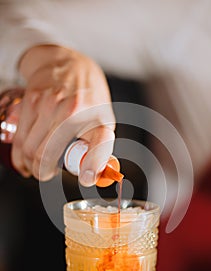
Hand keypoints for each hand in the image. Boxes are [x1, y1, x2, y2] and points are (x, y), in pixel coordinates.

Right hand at [12, 45, 114, 185]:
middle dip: (44, 173)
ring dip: (30, 166)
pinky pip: (20, 139)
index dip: (92, 167)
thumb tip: (93, 176)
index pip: (98, 146)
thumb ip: (100, 148)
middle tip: (46, 174)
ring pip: (29, 150)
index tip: (86, 178)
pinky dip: (20, 156)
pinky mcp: (31, 101)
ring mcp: (49, 105)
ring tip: (36, 167)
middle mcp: (73, 111)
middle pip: (48, 156)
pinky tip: (25, 160)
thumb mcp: (103, 121)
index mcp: (97, 118)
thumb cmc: (88, 97)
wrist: (68, 64)